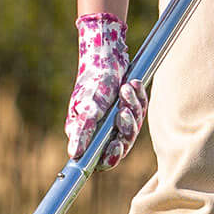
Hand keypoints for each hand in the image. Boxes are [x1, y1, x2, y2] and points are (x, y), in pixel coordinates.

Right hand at [65, 12, 145, 168]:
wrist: (107, 54)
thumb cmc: (94, 79)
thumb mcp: (89, 105)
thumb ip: (83, 130)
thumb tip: (74, 154)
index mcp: (85, 133)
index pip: (99, 159)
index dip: (109, 157)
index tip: (116, 145)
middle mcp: (99, 130)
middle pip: (120, 146)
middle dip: (126, 129)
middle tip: (124, 111)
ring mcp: (113, 120)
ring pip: (132, 129)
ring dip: (133, 108)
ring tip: (127, 88)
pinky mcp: (126, 109)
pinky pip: (139, 113)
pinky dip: (139, 99)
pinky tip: (134, 84)